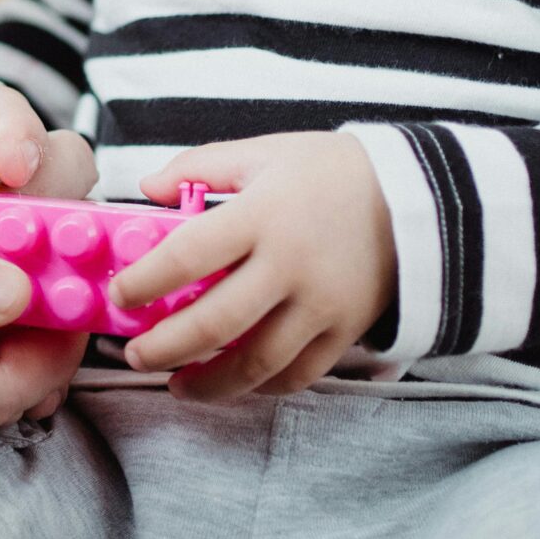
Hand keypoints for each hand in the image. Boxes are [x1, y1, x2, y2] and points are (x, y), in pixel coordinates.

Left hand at [106, 132, 394, 401]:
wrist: (420, 197)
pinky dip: (260, 387)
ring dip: (208, 383)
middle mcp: (290, 266)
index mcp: (262, 215)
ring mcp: (321, 305)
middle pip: (215, 323)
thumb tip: (146, 189)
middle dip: (165, 347)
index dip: (146, 282)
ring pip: (255, 363)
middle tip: (133, 355)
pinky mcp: (346, 331)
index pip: (188, 256)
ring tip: (175, 385)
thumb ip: (198, 167)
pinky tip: (231, 384)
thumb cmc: (332, 171)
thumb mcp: (263, 152)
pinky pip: (297, 374)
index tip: (119, 296)